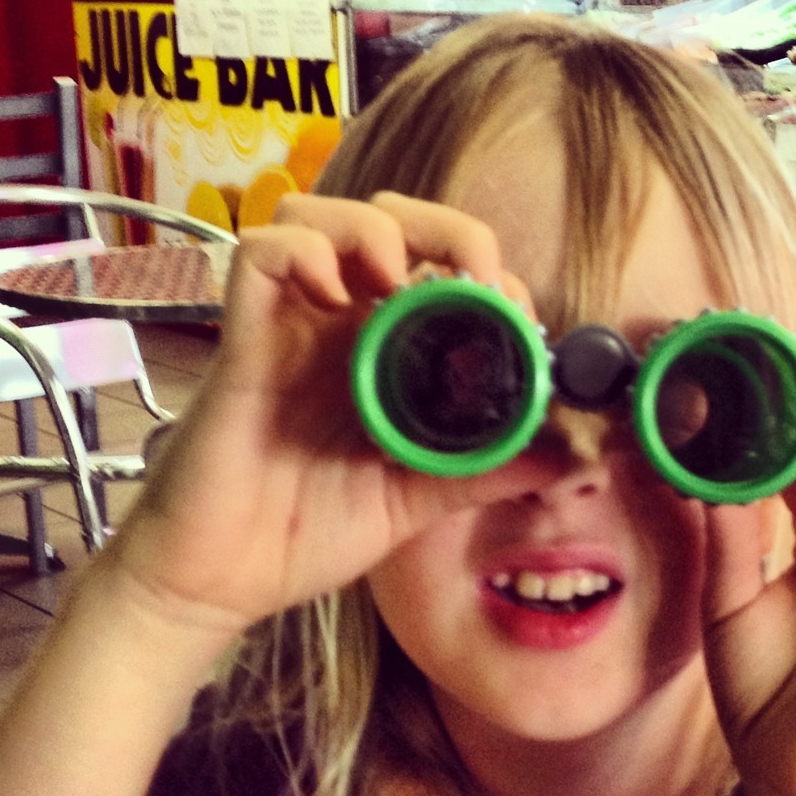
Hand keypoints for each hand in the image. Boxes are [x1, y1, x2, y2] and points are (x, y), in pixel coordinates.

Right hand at [103, 193, 561, 639]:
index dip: (487, 273)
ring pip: (315, 214)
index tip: (518, 320)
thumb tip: (572, 453)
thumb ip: (485, 468)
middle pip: (383, 218)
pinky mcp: (240, 339)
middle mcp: (333, 325)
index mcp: (379, 352)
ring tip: (399, 281)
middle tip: (474, 279)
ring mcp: (285, 325)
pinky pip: (258, 254)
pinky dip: (303, 253)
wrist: (223, 581)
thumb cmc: (306, 533)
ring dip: (371, 228)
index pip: (438, 270)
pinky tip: (337, 297)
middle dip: (442, 228)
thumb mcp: (417, 499)